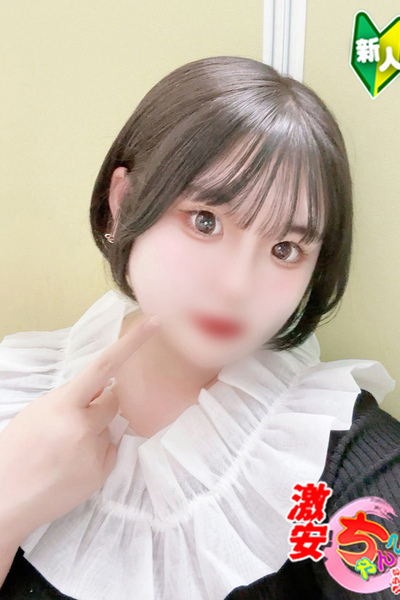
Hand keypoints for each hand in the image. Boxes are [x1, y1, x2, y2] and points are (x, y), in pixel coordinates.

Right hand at [0, 313, 159, 546]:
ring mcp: (95, 450)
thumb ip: (71, 398)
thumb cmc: (17, 450)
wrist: (6, 499)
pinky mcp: (103, 472)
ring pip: (110, 427)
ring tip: (66, 449)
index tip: (155, 323)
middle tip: (73, 422)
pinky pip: (111, 449)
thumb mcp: (39, 412)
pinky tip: (74, 464)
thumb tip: (100, 390)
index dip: (132, 342)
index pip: (104, 365)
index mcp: (64, 404)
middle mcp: (84, 425)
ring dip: (96, 431)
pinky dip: (98, 452)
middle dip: (101, 405)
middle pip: (113, 401)